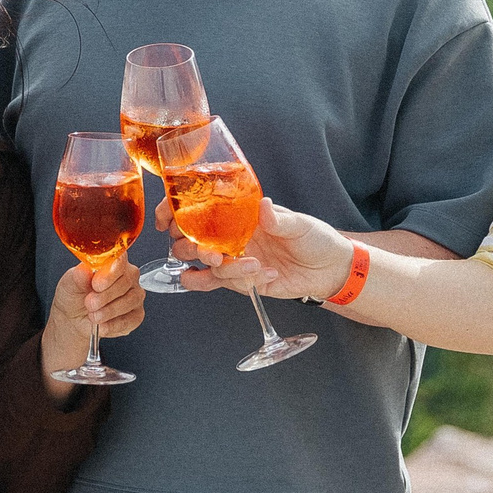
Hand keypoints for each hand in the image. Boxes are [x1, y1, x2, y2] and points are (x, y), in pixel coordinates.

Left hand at [50, 258, 145, 340]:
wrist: (73, 318)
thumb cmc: (75, 295)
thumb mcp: (70, 283)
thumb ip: (78, 276)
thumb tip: (84, 270)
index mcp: (114, 262)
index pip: (120, 260)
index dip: (109, 273)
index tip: (96, 284)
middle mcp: (128, 276)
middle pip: (126, 281)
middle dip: (105, 296)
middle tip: (89, 302)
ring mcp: (135, 295)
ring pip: (130, 301)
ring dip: (108, 311)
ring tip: (92, 314)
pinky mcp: (136, 315)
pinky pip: (130, 319)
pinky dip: (112, 324)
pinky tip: (101, 324)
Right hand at [168, 199, 354, 301]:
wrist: (328, 270)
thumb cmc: (314, 238)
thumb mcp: (300, 225)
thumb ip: (279, 219)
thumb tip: (264, 207)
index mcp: (237, 214)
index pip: (196, 209)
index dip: (173, 212)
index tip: (164, 219)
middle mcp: (229, 236)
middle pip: (189, 241)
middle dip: (191, 247)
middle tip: (211, 253)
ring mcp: (233, 259)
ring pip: (204, 265)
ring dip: (218, 268)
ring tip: (247, 266)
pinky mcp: (241, 281)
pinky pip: (220, 284)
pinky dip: (232, 282)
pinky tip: (254, 278)